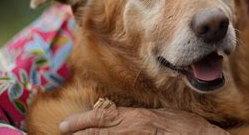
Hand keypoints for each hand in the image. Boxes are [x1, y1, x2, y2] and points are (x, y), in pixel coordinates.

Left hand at [59, 107, 228, 134]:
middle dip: (78, 133)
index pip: (102, 117)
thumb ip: (141, 119)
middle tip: (63, 133)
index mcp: (136, 117)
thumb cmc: (184, 127)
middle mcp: (132, 129)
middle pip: (97, 132)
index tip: (65, 126)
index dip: (81, 122)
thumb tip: (127, 119)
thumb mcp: (161, 115)